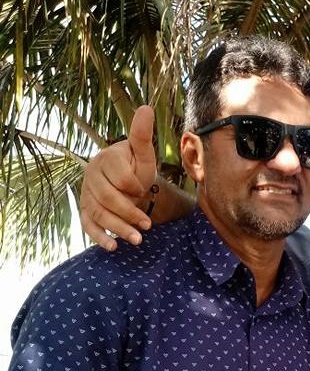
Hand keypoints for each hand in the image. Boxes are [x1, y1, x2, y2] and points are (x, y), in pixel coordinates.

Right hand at [80, 105, 156, 250]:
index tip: (144, 189)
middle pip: (108, 198)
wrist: (127, 180)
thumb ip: (142, 135)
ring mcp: (86, 194)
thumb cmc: (136, 166)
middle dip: (129, 213)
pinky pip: (88, 225)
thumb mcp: (143, 153)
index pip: (119, 177)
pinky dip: (99, 237)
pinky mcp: (86, 210)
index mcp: (105, 158)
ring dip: (118, 229)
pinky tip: (112, 248)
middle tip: (148, 226)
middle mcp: (91, 175)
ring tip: (138, 241)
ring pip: (99, 214)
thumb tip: (146, 108)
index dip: (135, 186)